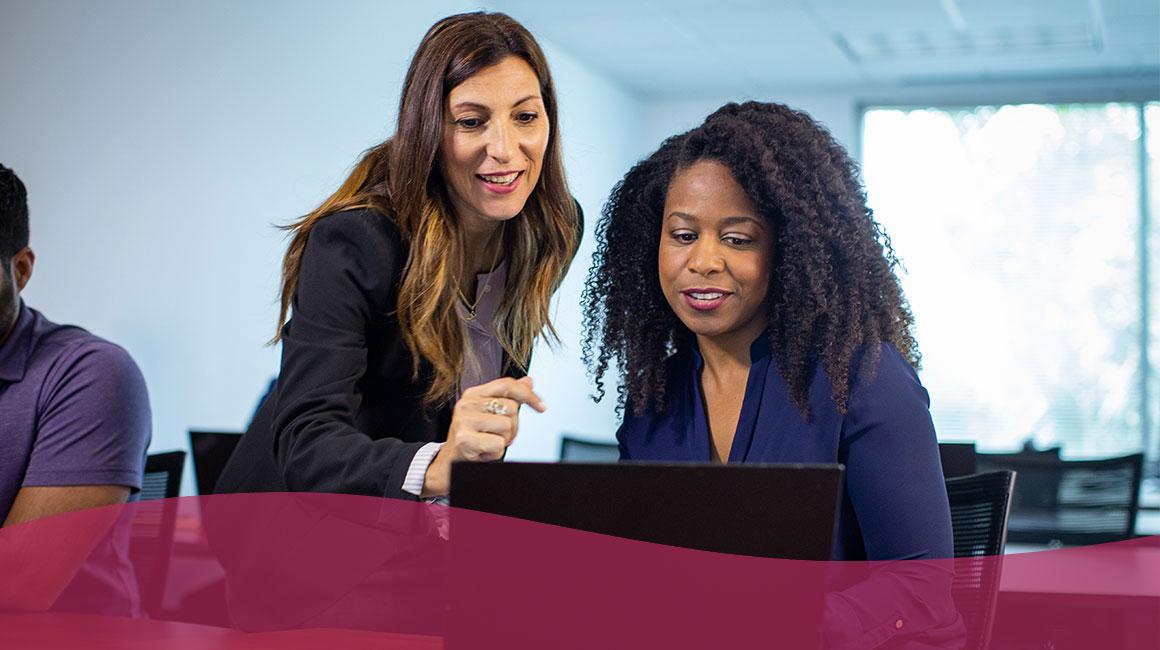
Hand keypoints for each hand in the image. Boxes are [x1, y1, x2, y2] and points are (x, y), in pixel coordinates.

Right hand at [421, 376, 544, 496]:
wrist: (449, 463)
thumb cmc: (473, 439)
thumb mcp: (489, 415)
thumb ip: (508, 398)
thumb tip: (529, 381)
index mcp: (472, 394)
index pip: (507, 385)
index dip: (528, 395)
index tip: (542, 407)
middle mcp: (466, 403)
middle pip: (511, 408)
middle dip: (513, 427)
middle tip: (498, 437)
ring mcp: (463, 421)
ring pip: (507, 426)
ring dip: (504, 441)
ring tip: (488, 444)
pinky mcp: (464, 439)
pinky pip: (498, 444)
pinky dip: (496, 454)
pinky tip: (483, 453)